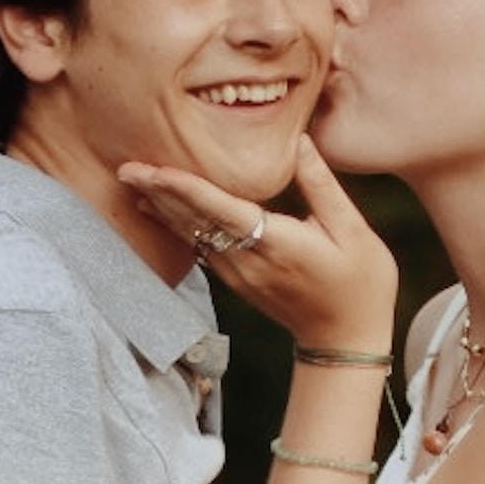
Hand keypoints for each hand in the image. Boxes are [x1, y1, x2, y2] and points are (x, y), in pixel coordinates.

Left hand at [117, 137, 396, 355]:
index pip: (220, 210)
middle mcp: (248, 261)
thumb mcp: (352, 231)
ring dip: (162, 207)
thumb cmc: (360, 283)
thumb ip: (321, 185)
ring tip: (133, 181)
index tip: (153, 169)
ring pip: (191, 235)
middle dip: (158, 193)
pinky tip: (159, 210)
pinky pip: (199, 248)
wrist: (346, 341)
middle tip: (124, 166)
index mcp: (275, 243)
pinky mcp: (237, 281)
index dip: (184, 187)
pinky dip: (177, 225)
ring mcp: (238, 275)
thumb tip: (299, 142)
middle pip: (193, 222)